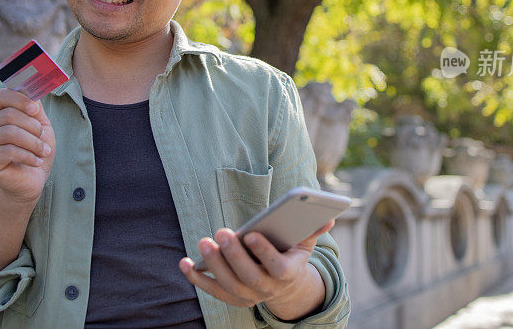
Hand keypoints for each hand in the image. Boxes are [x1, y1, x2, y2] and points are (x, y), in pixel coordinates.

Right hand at [0, 88, 55, 203]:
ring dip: (33, 143)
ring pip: (10, 133)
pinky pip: (8, 151)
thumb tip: (31, 89)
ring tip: (43, 152)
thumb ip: (34, 107)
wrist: (32, 180)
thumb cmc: (35, 150)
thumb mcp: (40, 125)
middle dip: (33, 127)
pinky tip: (36, 162)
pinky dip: (28, 156)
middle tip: (43, 139)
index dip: (19, 99)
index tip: (35, 110)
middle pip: (9, 115)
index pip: (0, 96)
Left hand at [178, 220, 334, 316]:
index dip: (263, 251)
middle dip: (233, 255)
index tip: (250, 233)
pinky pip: (212, 290)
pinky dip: (196, 278)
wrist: (284, 286)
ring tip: (203, 242)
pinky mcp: (232, 298)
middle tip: (221, 233)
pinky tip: (183, 262)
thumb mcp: (304, 243)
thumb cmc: (291, 254)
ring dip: (214, 265)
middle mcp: (268, 289)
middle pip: (248, 276)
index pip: (276, 266)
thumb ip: (313, 229)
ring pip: (229, 285)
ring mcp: (249, 296)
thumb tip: (329, 215)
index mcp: (288, 273)